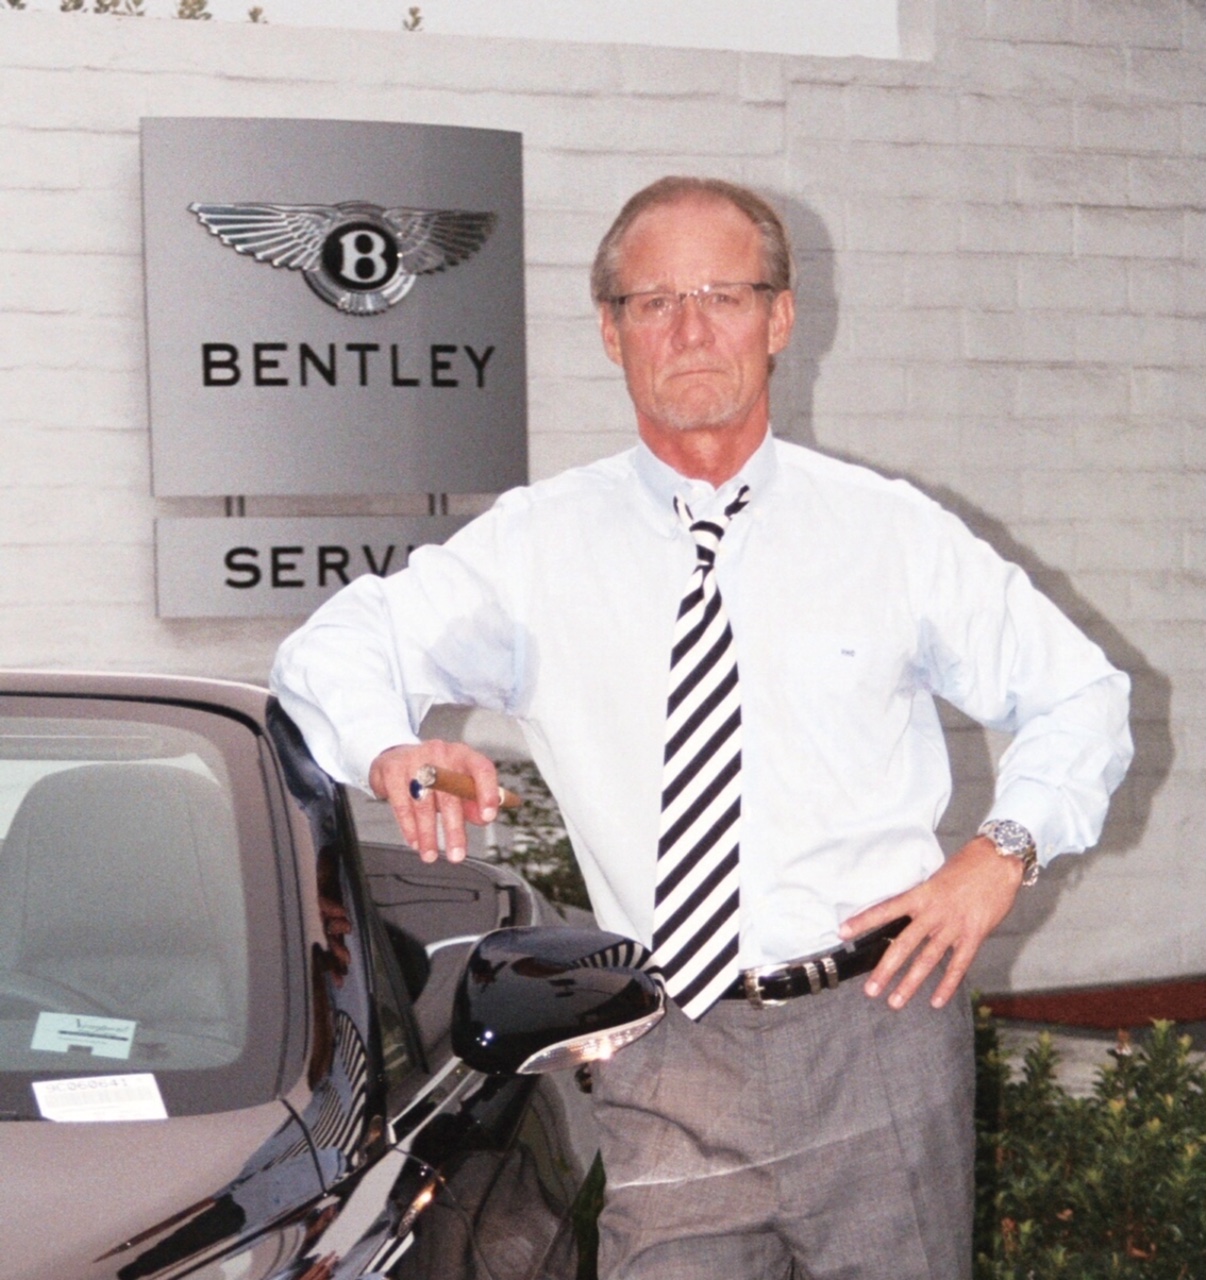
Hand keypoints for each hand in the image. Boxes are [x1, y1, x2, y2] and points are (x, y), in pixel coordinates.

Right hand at [369, 740, 499, 863]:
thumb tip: (483, 819)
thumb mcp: (457, 783)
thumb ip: (473, 801)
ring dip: (428, 834)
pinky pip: (402, 804)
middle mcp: (440, 752)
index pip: (482, 769)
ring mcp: (414, 758)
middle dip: (454, 829)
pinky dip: (409, 827)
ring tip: (431, 855)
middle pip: (450, 794)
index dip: (487, 793)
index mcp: (463, 755)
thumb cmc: (435, 774)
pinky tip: (415, 842)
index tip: (487, 818)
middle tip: (457, 854)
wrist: (397, 757)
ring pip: (424, 803)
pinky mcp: (392, 769)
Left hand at [838, 836, 1024, 1010]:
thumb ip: (923, 898)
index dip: (864, 920)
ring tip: (895, 1002)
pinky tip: (936, 1001)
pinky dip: (947, 984)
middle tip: (870, 990)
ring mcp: (954, 926)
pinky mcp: (974, 935)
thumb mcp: (937, 878)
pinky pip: (958, 965)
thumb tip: (908, 914)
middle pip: (903, 944)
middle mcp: (934, 912)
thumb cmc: (967, 865)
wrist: (998, 860)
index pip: (886, 909)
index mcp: (921, 894)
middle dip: (885, 969)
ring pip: (927, 960)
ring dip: (910, 984)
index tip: (843, 932)